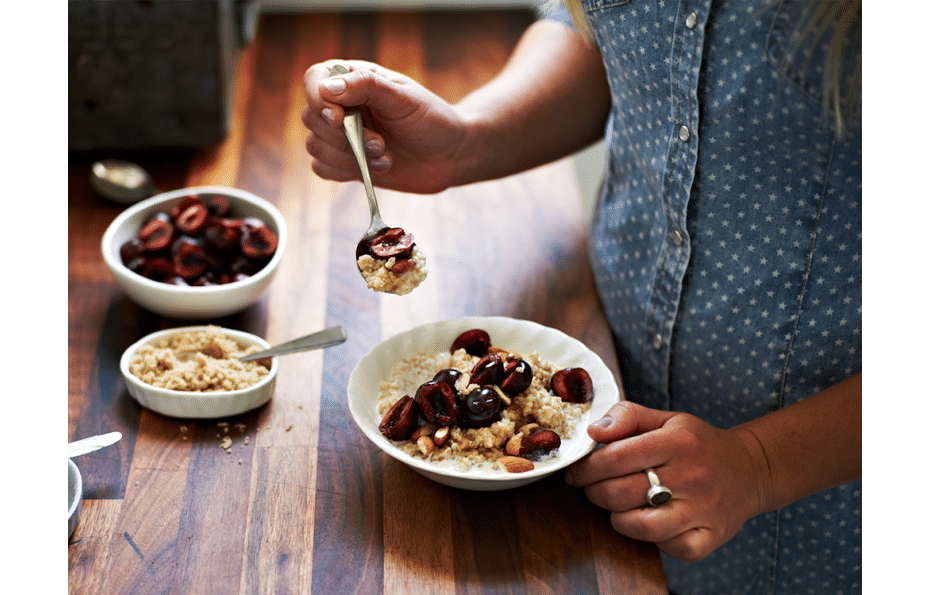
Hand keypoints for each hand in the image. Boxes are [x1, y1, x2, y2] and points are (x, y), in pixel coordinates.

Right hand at [301, 60, 469, 193]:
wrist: (449, 155)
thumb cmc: (431, 119)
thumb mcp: (403, 97)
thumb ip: (367, 86)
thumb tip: (328, 88)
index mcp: (353, 80)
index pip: (315, 80)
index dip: (319, 100)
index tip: (339, 119)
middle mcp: (342, 106)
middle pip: (311, 118)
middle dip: (346, 137)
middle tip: (381, 143)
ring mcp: (341, 136)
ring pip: (315, 147)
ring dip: (351, 157)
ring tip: (385, 156)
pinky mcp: (345, 162)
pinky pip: (322, 169)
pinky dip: (347, 172)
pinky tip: (378, 168)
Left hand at [566, 401, 769, 561]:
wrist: (750, 470)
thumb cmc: (697, 444)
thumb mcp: (666, 419)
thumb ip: (627, 417)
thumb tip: (594, 431)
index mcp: (678, 442)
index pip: (616, 457)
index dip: (586, 468)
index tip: (576, 473)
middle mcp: (693, 476)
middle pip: (621, 493)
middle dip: (594, 492)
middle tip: (592, 488)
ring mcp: (704, 510)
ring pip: (641, 526)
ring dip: (617, 518)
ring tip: (617, 506)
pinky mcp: (711, 537)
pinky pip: (668, 547)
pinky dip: (651, 539)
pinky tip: (649, 521)